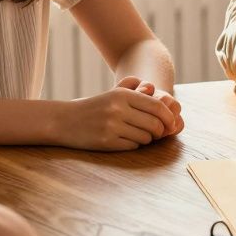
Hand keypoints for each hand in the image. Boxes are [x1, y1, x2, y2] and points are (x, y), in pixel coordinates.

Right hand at [57, 80, 176, 149]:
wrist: (64, 121)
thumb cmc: (94, 107)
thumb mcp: (113, 93)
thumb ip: (135, 89)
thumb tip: (154, 90)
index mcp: (122, 95)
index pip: (156, 106)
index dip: (168, 117)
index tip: (171, 123)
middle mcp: (118, 109)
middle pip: (154, 124)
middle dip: (160, 131)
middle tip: (157, 133)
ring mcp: (112, 126)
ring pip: (145, 137)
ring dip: (146, 139)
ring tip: (137, 134)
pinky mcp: (107, 142)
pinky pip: (132, 146)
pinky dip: (134, 144)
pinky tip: (125, 139)